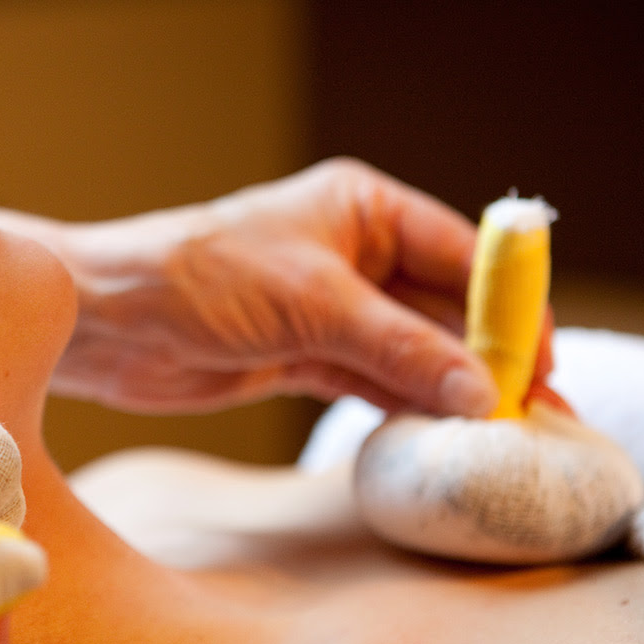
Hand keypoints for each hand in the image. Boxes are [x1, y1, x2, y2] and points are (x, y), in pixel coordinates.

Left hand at [23, 158, 504, 415]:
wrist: (108, 321)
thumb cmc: (195, 278)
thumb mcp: (310, 303)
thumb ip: (396, 345)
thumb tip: (477, 387)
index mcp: (361, 210)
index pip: (459, 254)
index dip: (503, 306)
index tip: (535, 360)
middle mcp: (351, 256)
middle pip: (438, 308)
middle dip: (476, 357)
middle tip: (519, 410)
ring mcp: (327, 310)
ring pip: (407, 352)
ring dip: (440, 390)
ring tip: (484, 433)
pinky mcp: (301, 356)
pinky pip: (369, 381)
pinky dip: (398, 406)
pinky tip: (431, 433)